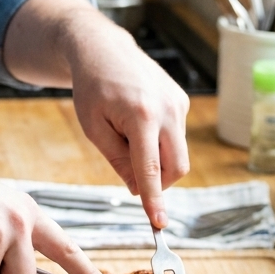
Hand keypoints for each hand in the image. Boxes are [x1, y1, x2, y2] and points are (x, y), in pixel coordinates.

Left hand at [62, 10, 189, 228]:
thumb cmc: (92, 88)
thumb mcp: (94, 127)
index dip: (155, 199)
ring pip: (178, 154)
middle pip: (176, 167)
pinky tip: (138, 122)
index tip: (159, 224)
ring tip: (127, 135)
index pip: (151, 168)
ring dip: (156, 160)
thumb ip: (118, 160)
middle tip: (130, 173)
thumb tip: (138, 189)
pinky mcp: (182, 100)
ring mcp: (178, 103)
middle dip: (158, 182)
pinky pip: (175, 136)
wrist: (104, 49)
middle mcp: (167, 109)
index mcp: (141, 115)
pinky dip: (159, 143)